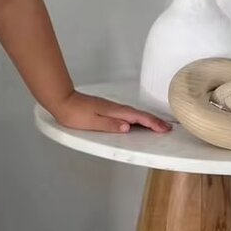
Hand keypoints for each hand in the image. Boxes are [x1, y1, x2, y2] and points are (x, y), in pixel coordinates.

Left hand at [49, 90, 171, 134]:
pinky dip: (136, 118)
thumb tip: (128, 127)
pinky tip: (136, 122)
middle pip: (138, 114)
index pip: (137, 118)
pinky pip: (126, 114)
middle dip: (154, 121)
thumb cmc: (74, 114)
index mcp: (114, 111)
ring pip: (133, 114)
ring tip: (157, 126)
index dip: (152, 123)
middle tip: (168, 128)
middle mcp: (115, 108)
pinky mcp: (106, 108)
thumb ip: (110, 125)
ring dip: (146, 119)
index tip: (164, 129)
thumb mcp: (92, 122)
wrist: (62, 100)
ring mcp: (111, 107)